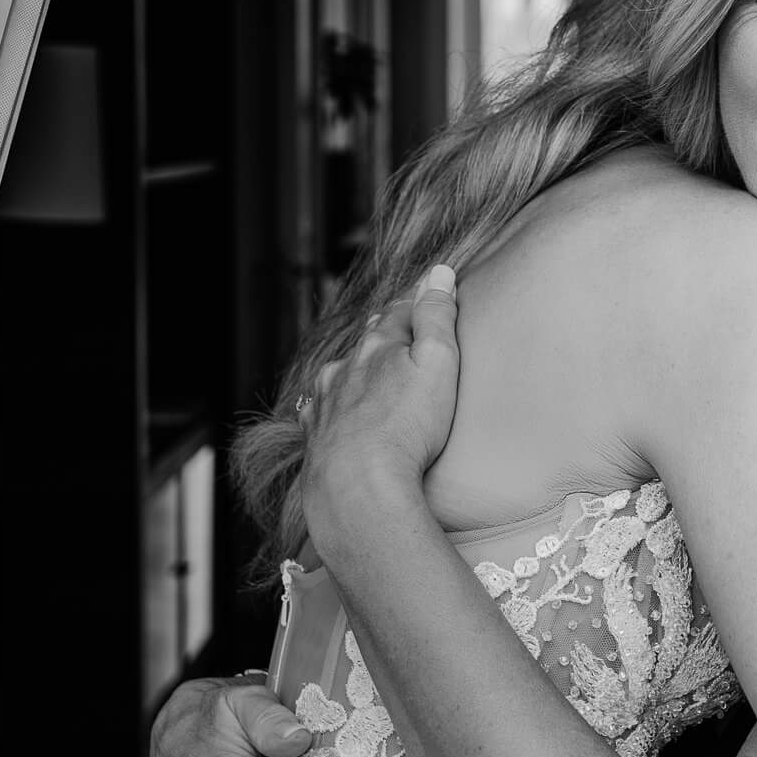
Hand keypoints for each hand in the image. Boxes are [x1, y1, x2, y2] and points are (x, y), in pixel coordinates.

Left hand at [299, 264, 460, 551]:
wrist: (358, 485)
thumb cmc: (407, 427)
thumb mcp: (437, 363)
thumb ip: (437, 316)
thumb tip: (439, 271)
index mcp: (379, 346)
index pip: (399, 313)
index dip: (416, 305)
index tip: (428, 299)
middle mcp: (347, 367)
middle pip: (368, 341)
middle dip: (383, 335)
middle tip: (398, 333)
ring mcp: (327, 401)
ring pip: (340, 373)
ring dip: (354, 370)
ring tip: (366, 373)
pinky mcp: (316, 434)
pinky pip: (319, 411)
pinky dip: (328, 406)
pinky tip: (329, 411)